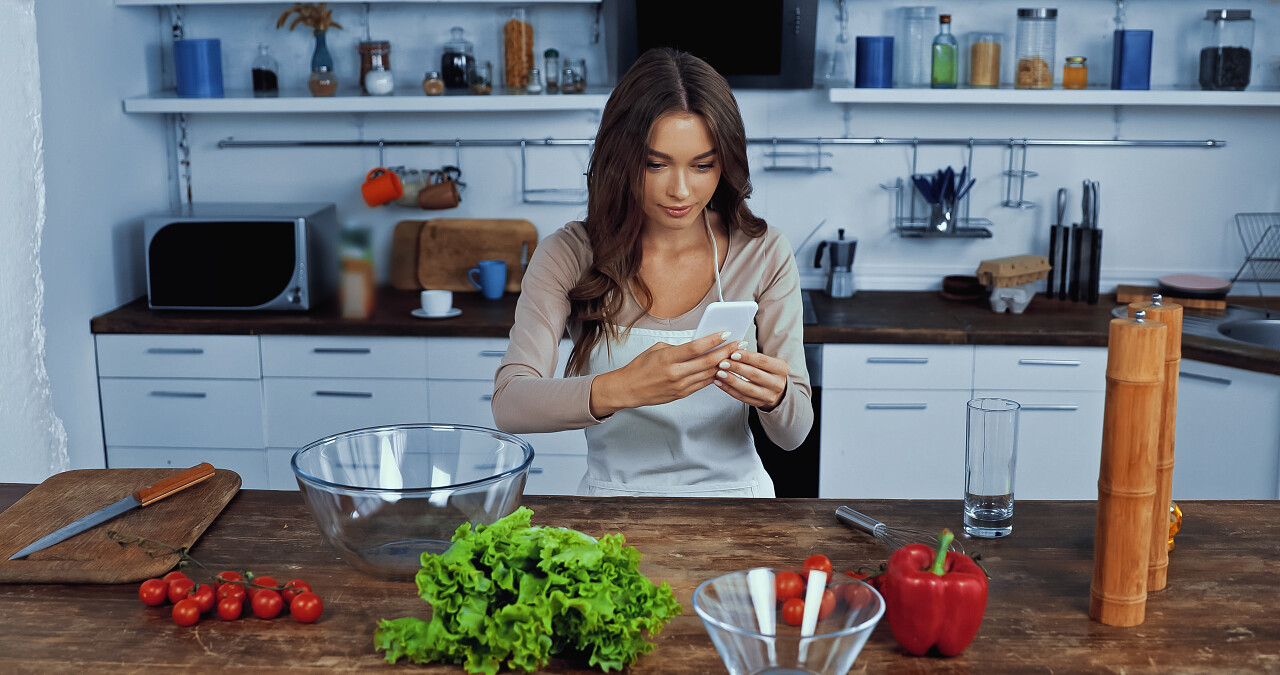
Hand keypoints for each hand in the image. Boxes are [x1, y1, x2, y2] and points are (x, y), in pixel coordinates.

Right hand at [589, 332, 738, 417]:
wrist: (629, 389)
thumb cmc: (641, 367)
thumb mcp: (657, 349)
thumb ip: (678, 347)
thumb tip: (698, 345)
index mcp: (668, 358)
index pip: (695, 347)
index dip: (713, 340)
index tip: (726, 333)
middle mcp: (676, 373)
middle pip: (707, 361)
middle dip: (726, 351)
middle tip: (739, 344)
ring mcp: (680, 386)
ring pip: (709, 374)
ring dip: (724, 364)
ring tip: (736, 355)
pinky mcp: (682, 394)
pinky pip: (703, 383)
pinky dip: (714, 375)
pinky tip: (723, 368)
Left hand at [712, 343, 789, 409]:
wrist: (776, 389)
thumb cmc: (769, 371)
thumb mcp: (768, 361)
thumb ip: (753, 357)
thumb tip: (733, 350)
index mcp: (781, 369)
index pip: (762, 361)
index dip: (747, 357)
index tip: (733, 353)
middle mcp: (777, 384)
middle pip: (754, 375)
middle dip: (737, 368)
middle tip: (723, 363)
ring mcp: (769, 396)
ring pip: (747, 389)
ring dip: (731, 380)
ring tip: (719, 373)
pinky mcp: (759, 403)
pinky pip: (741, 397)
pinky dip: (729, 389)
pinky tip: (720, 382)